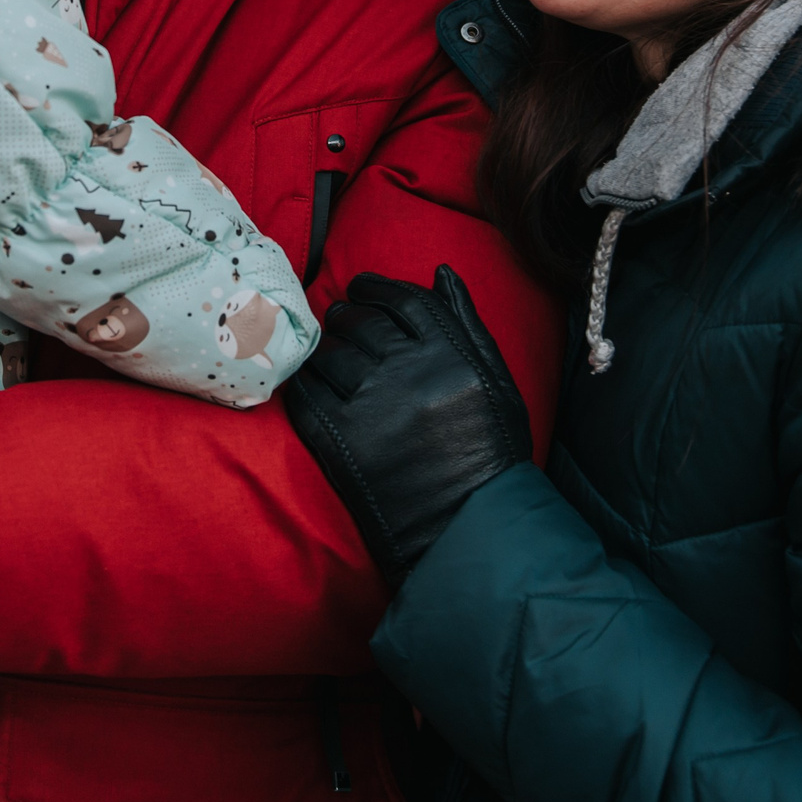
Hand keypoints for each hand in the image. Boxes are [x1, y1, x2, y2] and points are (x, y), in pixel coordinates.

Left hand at [284, 267, 531, 586]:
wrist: (469, 529)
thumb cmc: (490, 453)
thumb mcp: (496, 381)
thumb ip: (467, 323)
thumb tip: (439, 272)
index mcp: (450, 354)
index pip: (403, 300)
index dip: (377, 288)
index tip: (363, 287)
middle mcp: (408, 373)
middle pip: (361, 323)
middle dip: (348, 315)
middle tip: (342, 318)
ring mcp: (370, 407)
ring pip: (331, 355)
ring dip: (327, 347)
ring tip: (330, 351)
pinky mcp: (340, 442)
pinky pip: (307, 395)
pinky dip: (306, 382)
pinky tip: (312, 382)